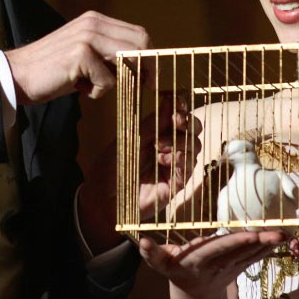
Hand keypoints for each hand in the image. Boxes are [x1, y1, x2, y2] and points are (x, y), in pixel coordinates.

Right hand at [4, 11, 148, 105]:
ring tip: (90, 85)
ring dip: (116, 81)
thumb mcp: (83, 53)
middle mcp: (93, 24)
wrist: (17, 75)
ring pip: (127, 61)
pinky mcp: (80, 56)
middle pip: (140, 43)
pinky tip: (76, 87)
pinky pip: (108, 81)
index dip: (148, 55)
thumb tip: (140, 66)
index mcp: (95, 20)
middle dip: (145, 68)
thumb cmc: (51, 70)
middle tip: (141, 86)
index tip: (150, 76)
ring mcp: (87, 38)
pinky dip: (96, 92)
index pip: (137, 32)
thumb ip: (107, 52)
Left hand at [76, 93, 199, 251]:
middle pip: (193, 129)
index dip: (181, 108)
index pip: (177, 116)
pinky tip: (163, 160)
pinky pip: (190, 165)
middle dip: (187, 121)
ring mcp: (174, 165)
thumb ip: (149, 123)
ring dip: (179, 141)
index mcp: (156, 134)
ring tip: (159, 147)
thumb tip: (167, 100)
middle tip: (176, 121)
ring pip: (194, 145)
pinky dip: (179, 158)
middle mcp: (169, 147)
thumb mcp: (128, 140)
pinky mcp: (178, 182)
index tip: (177, 103)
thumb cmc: (111, 168)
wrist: (104, 198)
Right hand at [138, 230, 284, 298]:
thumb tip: (142, 241)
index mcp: (197, 261)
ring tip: (285, 233)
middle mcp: (216, 266)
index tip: (250, 235)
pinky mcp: (239, 268)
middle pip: (239, 252)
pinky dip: (268, 248)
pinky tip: (282, 238)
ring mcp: (230, 268)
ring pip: (250, 255)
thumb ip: (152, 254)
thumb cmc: (175, 272)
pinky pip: (255, 257)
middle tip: (277, 233)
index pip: (217, 249)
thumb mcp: (160, 265)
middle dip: (258, 242)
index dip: (233, 242)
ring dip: (268, 244)